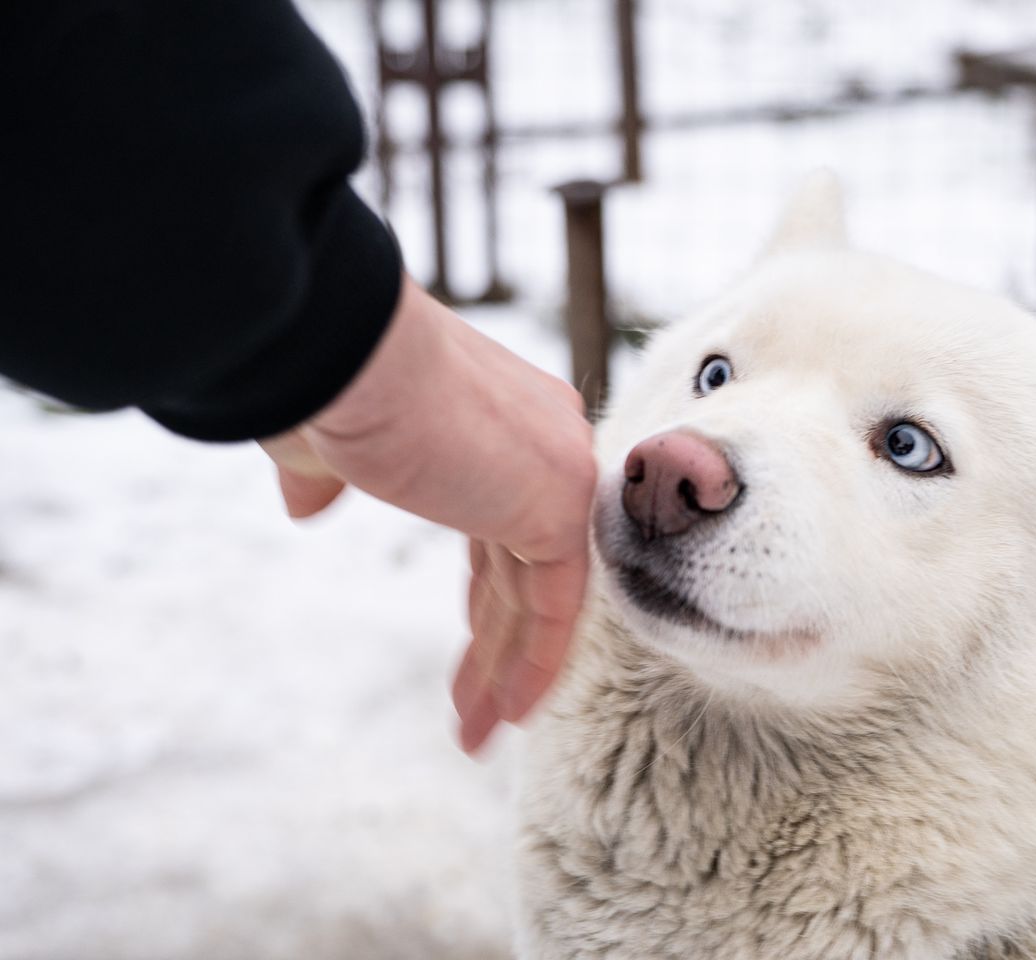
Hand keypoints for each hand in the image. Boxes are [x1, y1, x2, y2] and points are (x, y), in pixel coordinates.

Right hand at [261, 276, 596, 752]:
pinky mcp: (557, 502)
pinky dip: (536, 663)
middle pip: (527, 566)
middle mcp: (545, 440)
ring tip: (480, 736)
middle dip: (499, 644)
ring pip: (541, 594)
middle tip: (476, 708)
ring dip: (508, 672)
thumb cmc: (328, 380)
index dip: (488, 595)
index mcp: (502, 422)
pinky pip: (556, 604)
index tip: (468, 647)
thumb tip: (305, 505)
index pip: (505, 526)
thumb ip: (328, 476)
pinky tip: (509, 715)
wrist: (345, 350)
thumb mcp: (326, 442)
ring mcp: (558, 469)